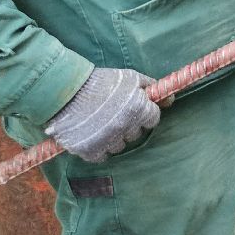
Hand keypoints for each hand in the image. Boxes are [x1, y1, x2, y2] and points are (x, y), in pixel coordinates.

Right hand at [45, 67, 159, 162]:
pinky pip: (101, 157)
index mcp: (138, 108)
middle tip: (114, 115)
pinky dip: (98, 148)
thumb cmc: (100, 81)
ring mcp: (107, 140)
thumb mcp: (130, 77)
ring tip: (101, 124)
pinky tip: (92, 135)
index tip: (134, 109)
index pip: (153, 119)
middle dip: (129, 125)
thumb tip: (170, 99)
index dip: (144, 113)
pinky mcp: (89, 150)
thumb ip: (151, 87)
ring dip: (113, 138)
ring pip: (119, 146)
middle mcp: (124, 127)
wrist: (65, 90)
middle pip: (136, 134)